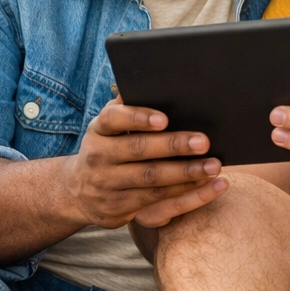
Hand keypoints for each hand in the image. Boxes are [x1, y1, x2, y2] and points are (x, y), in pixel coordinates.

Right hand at [65, 97, 227, 227]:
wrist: (76, 192)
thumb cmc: (106, 148)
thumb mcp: (106, 128)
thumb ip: (125, 108)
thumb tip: (146, 81)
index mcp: (98, 130)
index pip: (114, 119)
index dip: (138, 117)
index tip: (164, 119)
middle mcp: (99, 157)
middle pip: (138, 150)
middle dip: (173, 146)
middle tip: (203, 142)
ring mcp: (108, 185)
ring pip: (151, 180)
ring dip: (185, 173)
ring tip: (212, 166)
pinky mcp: (120, 209)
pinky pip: (157, 202)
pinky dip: (184, 194)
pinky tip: (206, 186)